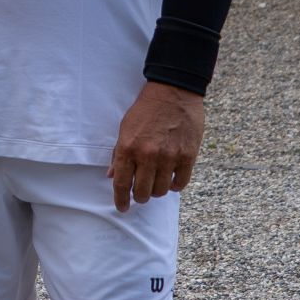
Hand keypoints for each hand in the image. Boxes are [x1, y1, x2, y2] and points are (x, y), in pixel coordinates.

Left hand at [107, 82, 204, 212]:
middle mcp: (148, 155)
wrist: (173, 91)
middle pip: (142, 192)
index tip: (122, 208)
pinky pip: (181, 183)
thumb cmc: (146, 109)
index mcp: (128, 148)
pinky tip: (171, 180)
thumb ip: (118, 154)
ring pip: (161, 190)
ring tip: (156, 183)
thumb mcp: (125, 128)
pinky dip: (175, 186)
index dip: (120, 200)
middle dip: (140, 197)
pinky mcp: (188, 155)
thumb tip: (112, 175)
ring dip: (157, 191)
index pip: (121, 184)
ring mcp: (169, 156)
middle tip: (141, 194)